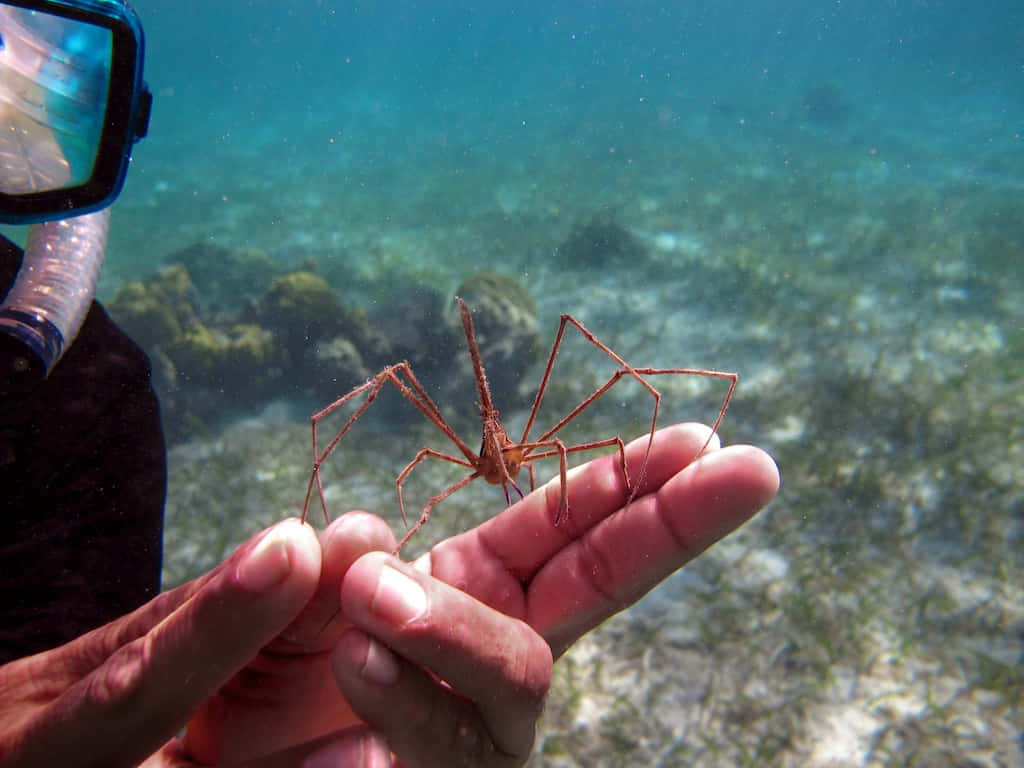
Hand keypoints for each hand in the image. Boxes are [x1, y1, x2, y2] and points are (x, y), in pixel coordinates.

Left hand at [0, 422, 777, 767]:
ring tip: (368, 599)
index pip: (566, 528)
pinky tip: (356, 660)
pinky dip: (408, 696)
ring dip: (451, 623)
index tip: (703, 439)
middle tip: (744, 466)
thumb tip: (371, 540)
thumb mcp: (290, 602)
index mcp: (471, 590)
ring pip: (520, 670)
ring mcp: (479, 728)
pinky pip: (454, 741)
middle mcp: (493, 655)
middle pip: (600, 585)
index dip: (631, 484)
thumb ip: (334, 571)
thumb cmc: (254, 685)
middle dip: (671, 523)